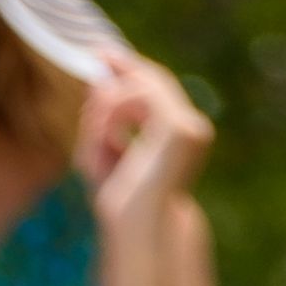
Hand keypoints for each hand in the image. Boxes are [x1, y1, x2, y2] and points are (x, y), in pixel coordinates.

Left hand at [75, 55, 213, 234]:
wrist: (134, 230)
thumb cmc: (119, 203)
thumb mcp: (103, 152)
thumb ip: (100, 119)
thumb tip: (98, 81)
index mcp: (179, 135)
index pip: (158, 89)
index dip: (132, 69)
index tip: (104, 56)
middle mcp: (191, 128)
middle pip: (156, 80)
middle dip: (122, 69)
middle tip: (96, 55)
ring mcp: (190, 127)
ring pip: (146, 86)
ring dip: (111, 102)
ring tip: (94, 128)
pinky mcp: (180, 128)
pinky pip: (142, 97)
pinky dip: (116, 111)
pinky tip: (105, 133)